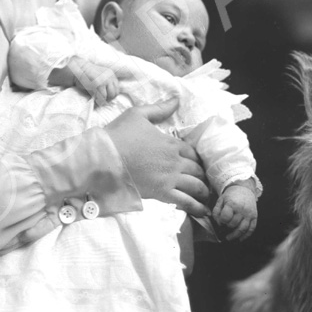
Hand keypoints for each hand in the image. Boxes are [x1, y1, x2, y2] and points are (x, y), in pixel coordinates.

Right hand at [67, 56, 120, 105]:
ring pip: (110, 95)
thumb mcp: (99, 77)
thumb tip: (109, 97)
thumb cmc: (86, 75)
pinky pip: (103, 96)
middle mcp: (110, 76)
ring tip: (98, 101)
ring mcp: (105, 80)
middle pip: (115, 93)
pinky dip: (99, 100)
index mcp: (111, 74)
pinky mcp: (99, 83)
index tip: (105, 99)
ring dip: (104, 100)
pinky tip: (94, 100)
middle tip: (102, 102)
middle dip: (109, 99)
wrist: (77, 70)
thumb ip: (105, 84)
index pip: (117, 88)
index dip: (111, 96)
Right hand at [105, 100, 209, 217]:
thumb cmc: (118, 135)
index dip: (197, 159)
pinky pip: (184, 201)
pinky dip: (195, 206)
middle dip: (202, 176)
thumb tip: (175, 99)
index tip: (198, 164)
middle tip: (205, 182)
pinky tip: (202, 211)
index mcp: (171, 143)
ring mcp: (169, 178)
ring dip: (203, 191)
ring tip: (207, 198)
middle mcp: (175, 161)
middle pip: (197, 169)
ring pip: (195, 186)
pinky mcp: (161, 193)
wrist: (103, 158)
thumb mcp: (138, 114)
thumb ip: (159, 109)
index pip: (193, 152)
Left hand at [213, 183, 257, 240]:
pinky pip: (252, 228)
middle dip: (227, 227)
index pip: (225, 217)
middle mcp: (242, 210)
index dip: (221, 221)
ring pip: (242, 229)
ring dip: (235, 235)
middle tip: (225, 226)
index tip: (220, 221)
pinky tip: (240, 239)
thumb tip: (219, 223)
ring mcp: (249, 214)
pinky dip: (246, 235)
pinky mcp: (254, 216)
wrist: (244, 188)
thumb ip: (216, 211)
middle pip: (233, 224)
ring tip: (229, 238)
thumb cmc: (231, 195)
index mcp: (232, 204)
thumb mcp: (221, 200)